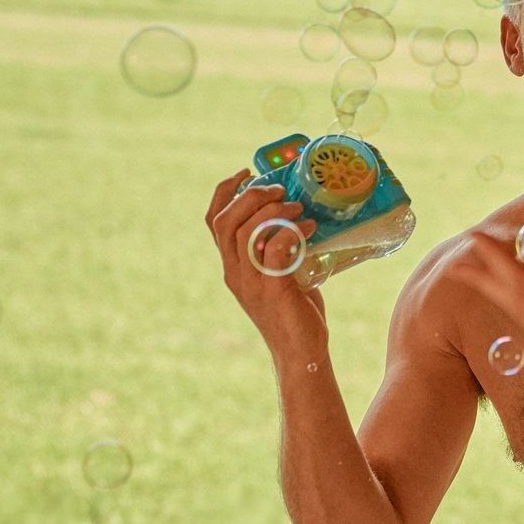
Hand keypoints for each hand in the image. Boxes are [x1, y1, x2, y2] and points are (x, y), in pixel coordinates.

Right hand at [204, 169, 326, 359]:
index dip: (224, 192)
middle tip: (280, 189)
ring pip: (247, 232)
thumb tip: (300, 214)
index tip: (246, 173)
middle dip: (251, 196)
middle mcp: (235, 272)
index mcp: (232, 266)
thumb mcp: (281, 272)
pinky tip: (310, 229)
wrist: (301, 351)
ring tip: (299, 207)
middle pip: (225, 221)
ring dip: (274, 211)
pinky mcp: (273, 289)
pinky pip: (275, 249)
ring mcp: (251, 282)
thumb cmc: (295, 310)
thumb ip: (281, 247)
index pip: (213, 221)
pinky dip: (292, 231)